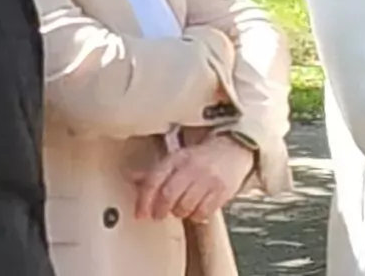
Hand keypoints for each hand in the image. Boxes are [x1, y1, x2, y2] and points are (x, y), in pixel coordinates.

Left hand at [129, 136, 254, 222]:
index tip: (140, 213)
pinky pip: (203, 212)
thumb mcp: (177, 159)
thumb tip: (130, 178)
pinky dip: (196, 215)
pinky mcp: (222, 191)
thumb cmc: (201, 158)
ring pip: (185, 206)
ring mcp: (209, 179)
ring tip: (181, 208)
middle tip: (159, 215)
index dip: (144, 200)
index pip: (154, 180)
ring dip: (179, 212)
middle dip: (160, 210)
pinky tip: (197, 209)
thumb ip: (156, 172)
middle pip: (168, 196)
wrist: (234, 149)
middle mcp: (192, 167)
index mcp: (177, 158)